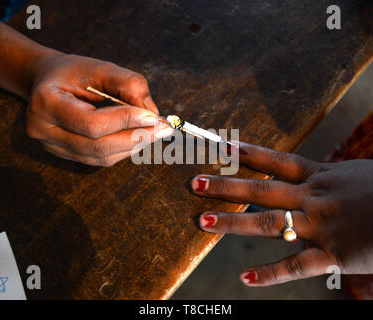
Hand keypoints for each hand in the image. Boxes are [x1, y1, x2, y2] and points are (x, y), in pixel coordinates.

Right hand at [26, 52, 172, 165]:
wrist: (47, 82)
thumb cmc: (73, 73)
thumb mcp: (100, 68)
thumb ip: (128, 85)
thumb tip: (152, 114)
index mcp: (47, 104)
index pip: (92, 124)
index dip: (125, 122)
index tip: (153, 117)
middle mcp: (45, 131)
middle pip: (99, 147)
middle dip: (136, 138)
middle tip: (164, 129)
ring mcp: (54, 147)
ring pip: (102, 157)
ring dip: (133, 145)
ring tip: (155, 132)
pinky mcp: (66, 155)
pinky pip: (101, 159)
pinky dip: (124, 149)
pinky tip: (138, 137)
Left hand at [191, 142, 372, 285]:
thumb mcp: (352, 175)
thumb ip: (324, 178)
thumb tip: (302, 178)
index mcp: (320, 176)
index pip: (275, 160)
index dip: (246, 153)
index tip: (220, 147)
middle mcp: (314, 197)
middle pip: (261, 189)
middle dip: (226, 186)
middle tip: (194, 183)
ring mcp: (322, 225)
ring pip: (269, 223)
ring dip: (233, 222)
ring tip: (203, 221)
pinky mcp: (335, 255)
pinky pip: (296, 266)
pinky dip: (270, 274)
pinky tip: (244, 278)